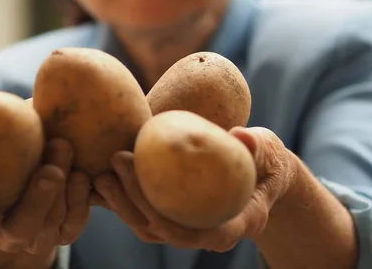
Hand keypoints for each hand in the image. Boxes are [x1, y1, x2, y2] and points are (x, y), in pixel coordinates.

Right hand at [0, 138, 94, 256]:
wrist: (54, 149)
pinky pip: (74, 223)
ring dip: (62, 192)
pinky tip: (81, 175)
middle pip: (19, 231)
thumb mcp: (7, 128)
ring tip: (66, 152)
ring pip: (50, 227)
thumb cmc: (19, 138)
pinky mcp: (66, 230)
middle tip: (49, 172)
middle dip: (37, 202)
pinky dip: (79, 199)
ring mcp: (40, 235)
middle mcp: (9, 232)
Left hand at [93, 127, 295, 251]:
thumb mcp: (269, 151)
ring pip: (150, 227)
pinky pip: (145, 212)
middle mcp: (212, 231)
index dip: (180, 230)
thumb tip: (238, 135)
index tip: (154, 216)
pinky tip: (107, 175)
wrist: (261, 172)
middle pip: (168, 230)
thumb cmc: (266, 160)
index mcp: (240, 221)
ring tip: (103, 173)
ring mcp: (190, 226)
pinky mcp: (174, 214)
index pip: (209, 235)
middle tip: (120, 161)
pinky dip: (123, 198)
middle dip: (138, 203)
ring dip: (123, 203)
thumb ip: (257, 147)